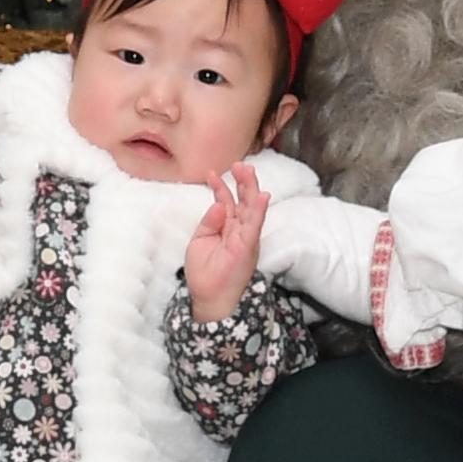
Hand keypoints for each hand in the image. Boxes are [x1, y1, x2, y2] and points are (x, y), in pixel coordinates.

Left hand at [185, 163, 269, 322]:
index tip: (212, 172)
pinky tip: (262, 196)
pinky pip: (255, 225)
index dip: (220, 187)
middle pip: (243, 201)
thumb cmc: (204, 273)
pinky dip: (259, 210)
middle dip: (242, 182)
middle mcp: (238, 231)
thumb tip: (218, 204)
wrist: (209, 297)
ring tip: (248, 170)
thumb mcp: (199, 241)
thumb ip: (209, 222)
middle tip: (240, 164)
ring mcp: (245, 238)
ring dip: (251, 189)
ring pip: (252, 208)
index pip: (226, 203)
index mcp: (226, 228)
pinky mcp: (248, 246)